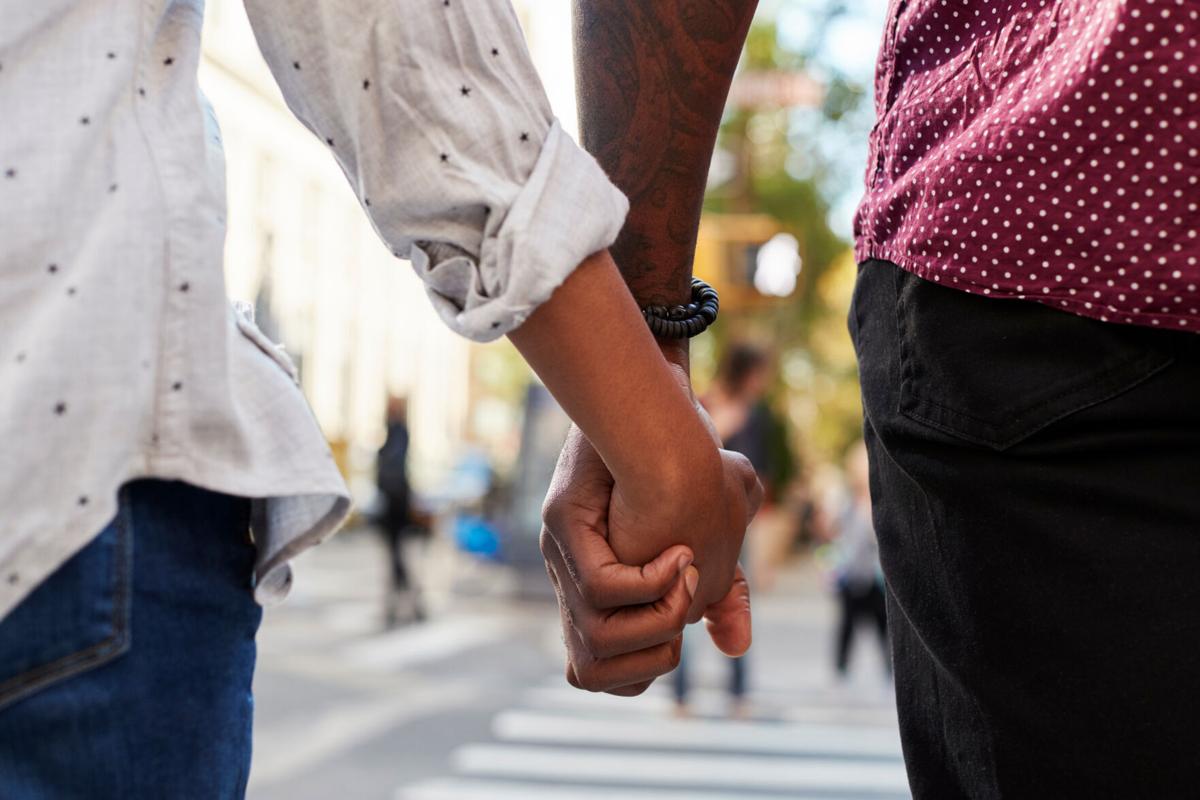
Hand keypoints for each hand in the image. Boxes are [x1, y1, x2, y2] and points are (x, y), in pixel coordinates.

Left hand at [541, 425, 759, 694]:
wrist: (655, 402)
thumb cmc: (690, 463)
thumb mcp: (715, 540)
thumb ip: (723, 596)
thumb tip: (734, 646)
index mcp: (596, 587)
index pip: (593, 672)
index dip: (636, 672)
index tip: (676, 637)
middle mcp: (570, 574)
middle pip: (584, 674)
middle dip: (648, 654)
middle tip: (685, 599)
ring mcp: (561, 550)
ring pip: (594, 641)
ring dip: (655, 620)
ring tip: (685, 573)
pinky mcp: (561, 520)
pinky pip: (602, 589)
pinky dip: (648, 582)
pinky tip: (678, 553)